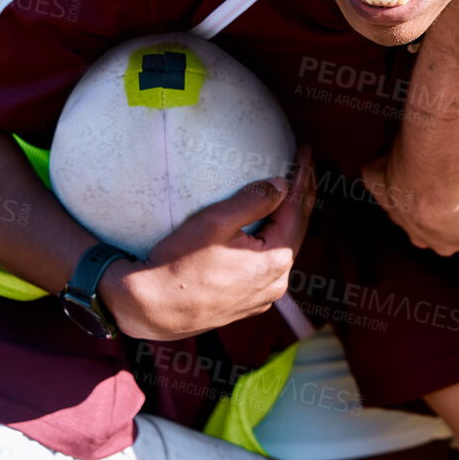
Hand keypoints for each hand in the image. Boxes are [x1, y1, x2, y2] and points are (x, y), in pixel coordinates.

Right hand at [100, 146, 315, 340]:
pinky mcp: (249, 303)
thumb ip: (253, 200)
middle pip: (296, 229)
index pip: (296, 209)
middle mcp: (277, 282)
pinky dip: (273, 241)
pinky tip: (267, 228)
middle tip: (304, 164)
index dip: (302, 177)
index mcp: (274, 260)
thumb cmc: (178, 264)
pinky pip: (268, 267)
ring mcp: (264, 296)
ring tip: (291, 191)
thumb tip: (282, 185)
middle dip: (301, 195)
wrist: (153, 309)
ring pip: (284, 248)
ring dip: (288, 219)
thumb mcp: (215, 222)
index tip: (305, 151)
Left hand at [363, 153, 458, 255]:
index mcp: (402, 221)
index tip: (434, 192)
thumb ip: (373, 167)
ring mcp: (452, 240)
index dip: (423, 206)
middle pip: (446, 231)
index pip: (411, 219)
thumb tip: (369, 163)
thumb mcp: (373, 169)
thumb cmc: (399, 170)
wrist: (425, 180)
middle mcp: (427, 237)